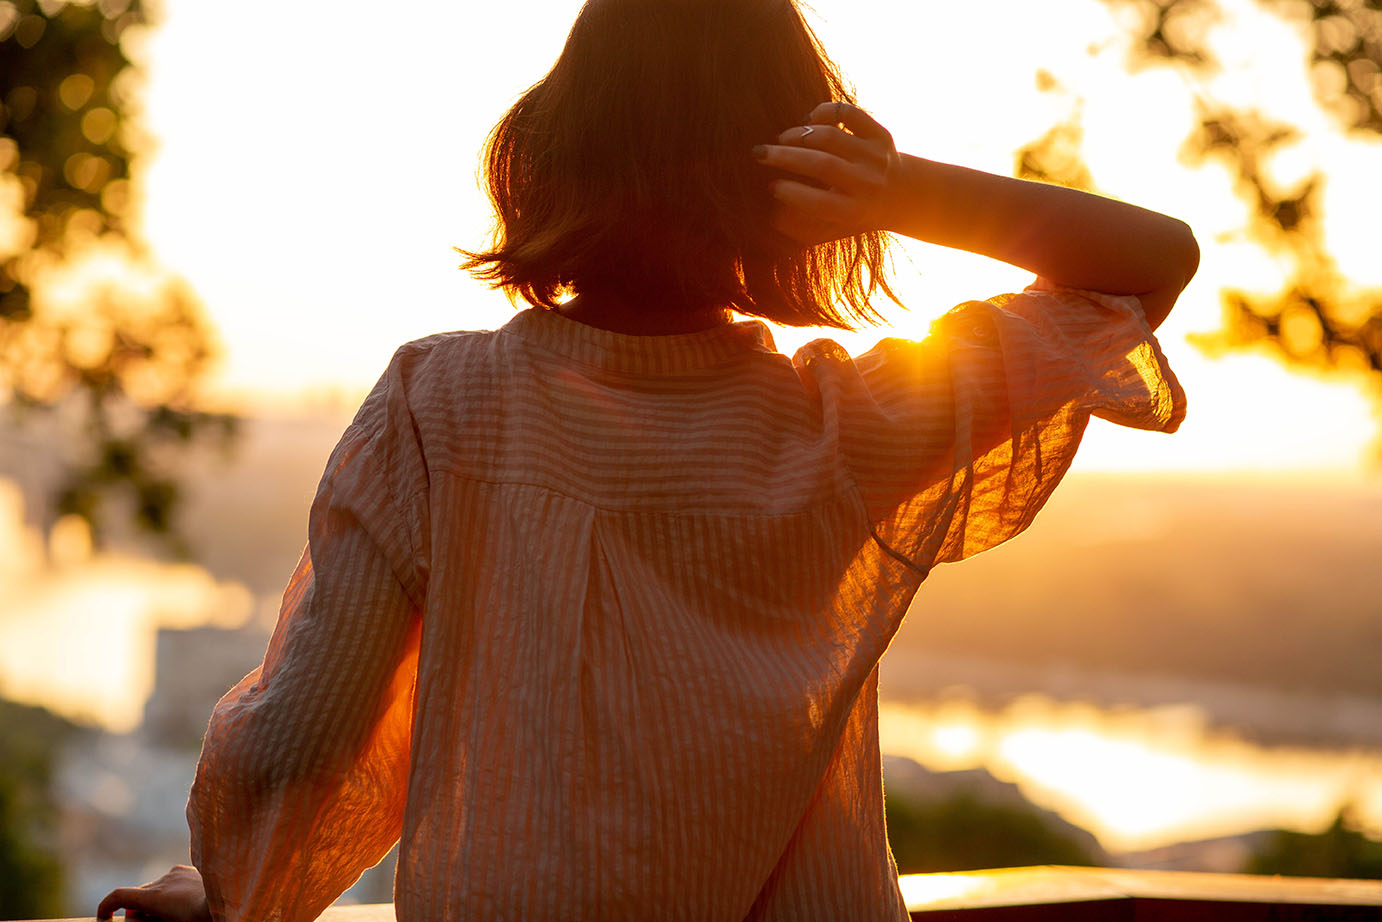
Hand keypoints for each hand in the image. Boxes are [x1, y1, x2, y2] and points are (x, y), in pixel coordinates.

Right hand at [97, 864, 211, 921]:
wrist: (230, 900)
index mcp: (155, 896)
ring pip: (157, 888)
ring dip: (157, 901)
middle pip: (139, 896)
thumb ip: (148, 920)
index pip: (118, 896)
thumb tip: (135, 916)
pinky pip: (173, 881)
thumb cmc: (198, 919)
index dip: (106, 908)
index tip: (104, 919)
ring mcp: (178, 873)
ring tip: (171, 915)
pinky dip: (172, 892)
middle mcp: (164, 880)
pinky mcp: (191, 870)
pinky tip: (185, 903)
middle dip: (137, 911)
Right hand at [753, 101, 901, 244]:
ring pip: (831, 136)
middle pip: (822, 165)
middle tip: (759, 153)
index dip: (791, 193)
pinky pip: (849, 113)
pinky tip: (809, 120)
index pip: (819, 202)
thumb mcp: (831, 230)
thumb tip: (771, 213)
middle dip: (784, 157)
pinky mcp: (880, 135)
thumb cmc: (853, 215)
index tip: (771, 186)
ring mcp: (876, 157)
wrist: (901, 196)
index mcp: (854, 212)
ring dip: (799, 134)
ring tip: (782, 138)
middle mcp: (868, 184)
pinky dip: (825, 111)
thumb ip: (801, 228)